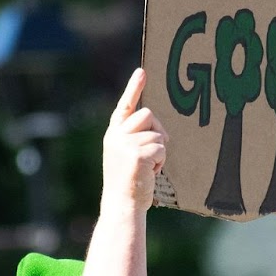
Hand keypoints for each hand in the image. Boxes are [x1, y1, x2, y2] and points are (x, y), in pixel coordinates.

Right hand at [102, 69, 167, 212]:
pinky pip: (161, 148)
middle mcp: (117, 135)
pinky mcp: (137, 154)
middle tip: (154, 152)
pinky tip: (150, 173)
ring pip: (157, 134)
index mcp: (113, 133)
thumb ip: (134, 136)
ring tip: (148, 168)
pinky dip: (161, 161)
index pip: (125, 106)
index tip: (142, 71)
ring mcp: (125, 144)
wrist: (122, 204)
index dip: (133, 87)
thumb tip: (155, 124)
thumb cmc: (129, 181)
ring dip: (159, 151)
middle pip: (148, 114)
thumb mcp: (126, 154)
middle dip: (157, 130)